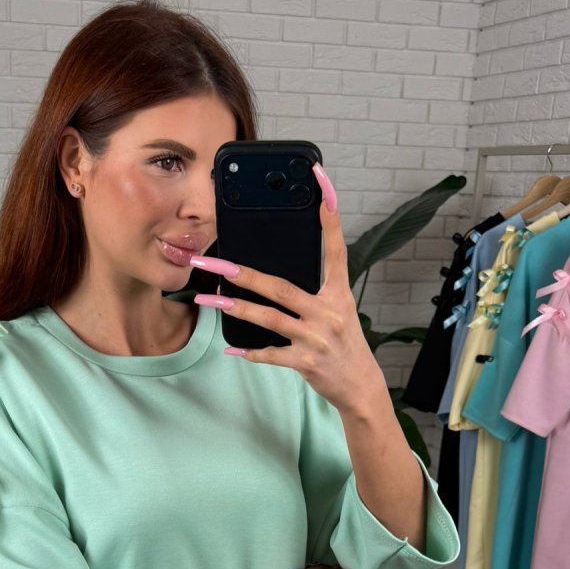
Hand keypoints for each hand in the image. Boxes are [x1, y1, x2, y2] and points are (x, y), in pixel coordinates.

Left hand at [189, 162, 380, 413]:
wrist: (360, 386)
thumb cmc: (344, 343)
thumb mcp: (339, 308)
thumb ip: (315, 288)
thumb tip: (278, 272)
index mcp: (337, 292)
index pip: (334, 247)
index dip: (329, 215)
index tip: (320, 182)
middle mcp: (327, 311)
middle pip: (280, 287)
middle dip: (243, 275)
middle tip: (214, 263)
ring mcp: (316, 337)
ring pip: (269, 319)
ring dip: (235, 309)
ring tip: (208, 300)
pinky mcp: (306, 362)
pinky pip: (271, 355)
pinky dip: (250, 353)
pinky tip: (230, 349)